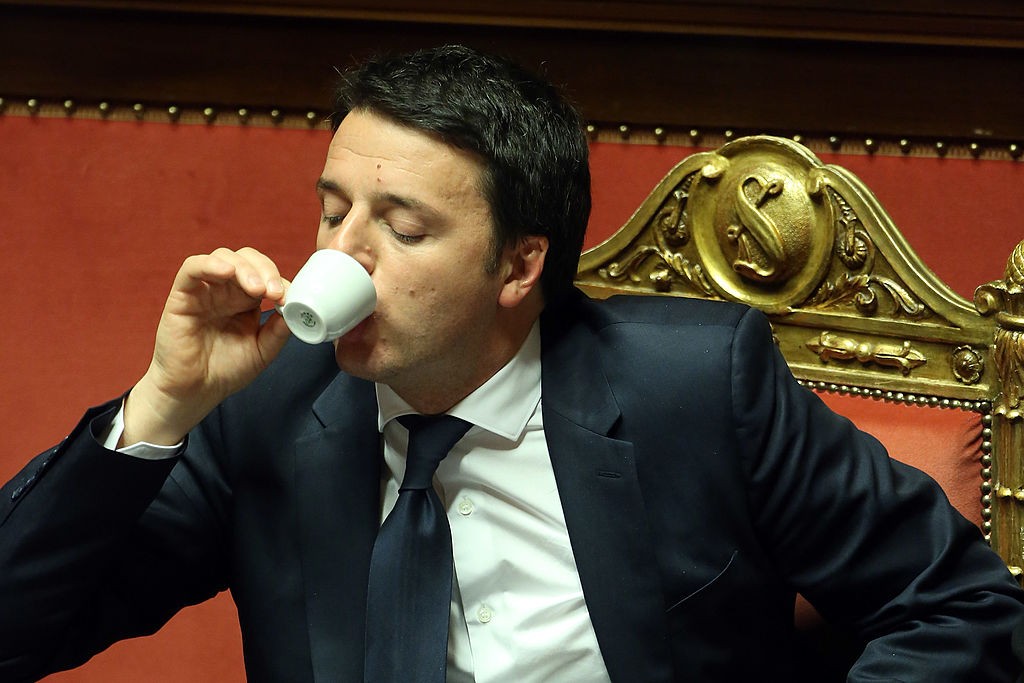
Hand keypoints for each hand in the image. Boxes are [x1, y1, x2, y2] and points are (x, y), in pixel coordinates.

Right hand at [122, 247, 292, 445]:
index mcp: (246, 301)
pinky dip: (209, 264)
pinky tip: (226, 272)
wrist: (195, 392)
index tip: (289, 297)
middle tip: (275, 292)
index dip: (279, 280)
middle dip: (265, 270)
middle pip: (247, 260)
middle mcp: (226, 291)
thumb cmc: (226, 371)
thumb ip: (279, 330)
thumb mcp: (263, 351)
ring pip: (223, 258)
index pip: (265, 275)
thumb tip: (297, 308)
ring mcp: (205, 291)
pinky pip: (192, 268)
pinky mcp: (182, 296)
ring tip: (257, 288)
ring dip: (244, 267)